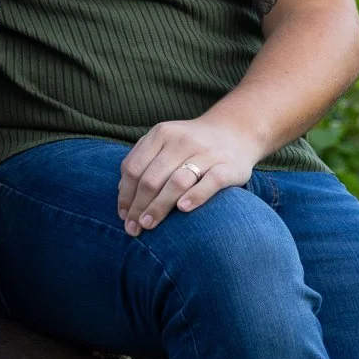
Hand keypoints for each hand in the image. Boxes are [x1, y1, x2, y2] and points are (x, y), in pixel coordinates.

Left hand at [117, 116, 260, 236]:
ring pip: (176, 181)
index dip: (125, 194)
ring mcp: (206, 152)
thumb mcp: (165, 142)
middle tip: (133, 228)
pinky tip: (182, 209)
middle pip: (151, 178)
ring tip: (148, 224)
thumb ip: (143, 160)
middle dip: (138, 206)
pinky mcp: (229, 166)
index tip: (122, 216)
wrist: (236, 131)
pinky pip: (211, 182)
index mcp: (161, 134)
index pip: (133, 168)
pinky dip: (195, 196)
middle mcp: (181, 140)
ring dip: (159, 206)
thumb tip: (122, 190)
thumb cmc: (192, 144)